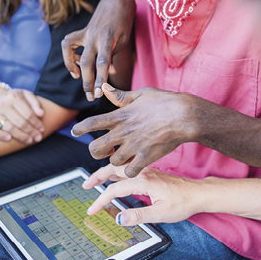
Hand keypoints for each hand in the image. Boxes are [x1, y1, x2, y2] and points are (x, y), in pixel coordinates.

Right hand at [0, 89, 44, 143]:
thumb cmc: (14, 99)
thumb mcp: (26, 95)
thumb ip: (35, 103)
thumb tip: (41, 114)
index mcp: (13, 97)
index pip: (28, 114)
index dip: (36, 123)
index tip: (42, 130)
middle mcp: (2, 104)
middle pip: (20, 122)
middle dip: (31, 131)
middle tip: (38, 138)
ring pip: (9, 127)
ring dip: (21, 136)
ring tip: (29, 140)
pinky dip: (0, 135)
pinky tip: (9, 139)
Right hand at [61, 0, 135, 101]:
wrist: (116, 2)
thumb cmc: (123, 23)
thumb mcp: (124, 40)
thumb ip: (113, 56)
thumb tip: (109, 73)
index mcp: (108, 38)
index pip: (103, 63)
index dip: (100, 79)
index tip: (99, 94)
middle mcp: (94, 36)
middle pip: (86, 63)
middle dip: (88, 82)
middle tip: (91, 98)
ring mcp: (85, 33)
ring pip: (74, 54)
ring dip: (74, 70)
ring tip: (80, 82)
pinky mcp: (80, 32)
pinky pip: (68, 45)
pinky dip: (68, 57)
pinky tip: (74, 68)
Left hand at [72, 83, 196, 177]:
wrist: (185, 115)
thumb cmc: (165, 102)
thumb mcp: (141, 94)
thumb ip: (120, 95)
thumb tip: (103, 88)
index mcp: (121, 115)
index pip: (92, 123)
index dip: (80, 128)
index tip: (75, 131)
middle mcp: (124, 132)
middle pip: (96, 148)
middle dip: (95, 151)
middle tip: (102, 149)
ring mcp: (135, 146)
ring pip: (112, 161)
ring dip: (115, 160)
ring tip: (122, 155)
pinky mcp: (147, 157)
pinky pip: (130, 171)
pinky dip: (130, 170)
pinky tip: (134, 164)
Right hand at [85, 165, 203, 225]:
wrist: (198, 193)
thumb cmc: (183, 202)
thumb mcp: (161, 213)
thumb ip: (139, 216)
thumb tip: (120, 219)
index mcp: (144, 181)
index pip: (115, 189)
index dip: (101, 200)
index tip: (92, 209)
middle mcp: (144, 172)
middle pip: (114, 170)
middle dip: (98, 177)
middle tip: (85, 185)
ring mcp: (147, 170)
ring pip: (121, 167)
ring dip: (106, 172)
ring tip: (95, 180)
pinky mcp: (151, 172)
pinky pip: (129, 168)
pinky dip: (117, 172)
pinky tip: (115, 177)